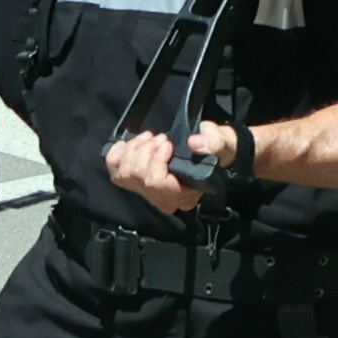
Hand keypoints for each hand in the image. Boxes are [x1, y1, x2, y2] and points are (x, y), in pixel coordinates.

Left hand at [103, 124, 236, 211]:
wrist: (207, 150)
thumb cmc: (215, 150)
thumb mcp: (224, 145)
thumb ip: (215, 144)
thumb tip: (196, 143)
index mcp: (183, 195)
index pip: (157, 185)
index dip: (157, 161)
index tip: (167, 144)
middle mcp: (162, 198)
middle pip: (138, 177)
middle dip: (146, 151)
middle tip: (160, 138)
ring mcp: (145, 191)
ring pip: (124, 173)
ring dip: (135, 149)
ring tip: (150, 138)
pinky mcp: (133, 180)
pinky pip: (114, 170)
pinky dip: (118, 153)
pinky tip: (132, 143)